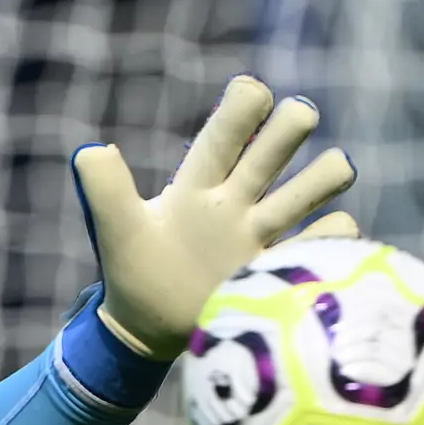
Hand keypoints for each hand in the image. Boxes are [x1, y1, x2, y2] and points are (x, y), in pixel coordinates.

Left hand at [71, 78, 361, 357]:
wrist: (149, 332)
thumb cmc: (134, 272)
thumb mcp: (116, 231)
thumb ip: (104, 191)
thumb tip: (91, 151)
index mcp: (199, 184)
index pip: (227, 131)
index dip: (244, 106)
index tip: (254, 93)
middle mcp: (238, 200)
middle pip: (279, 142)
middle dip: (291, 124)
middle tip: (293, 124)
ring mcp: (263, 234)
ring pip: (315, 184)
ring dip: (326, 173)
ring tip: (325, 178)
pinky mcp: (280, 269)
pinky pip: (327, 241)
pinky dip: (333, 236)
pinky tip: (318, 246)